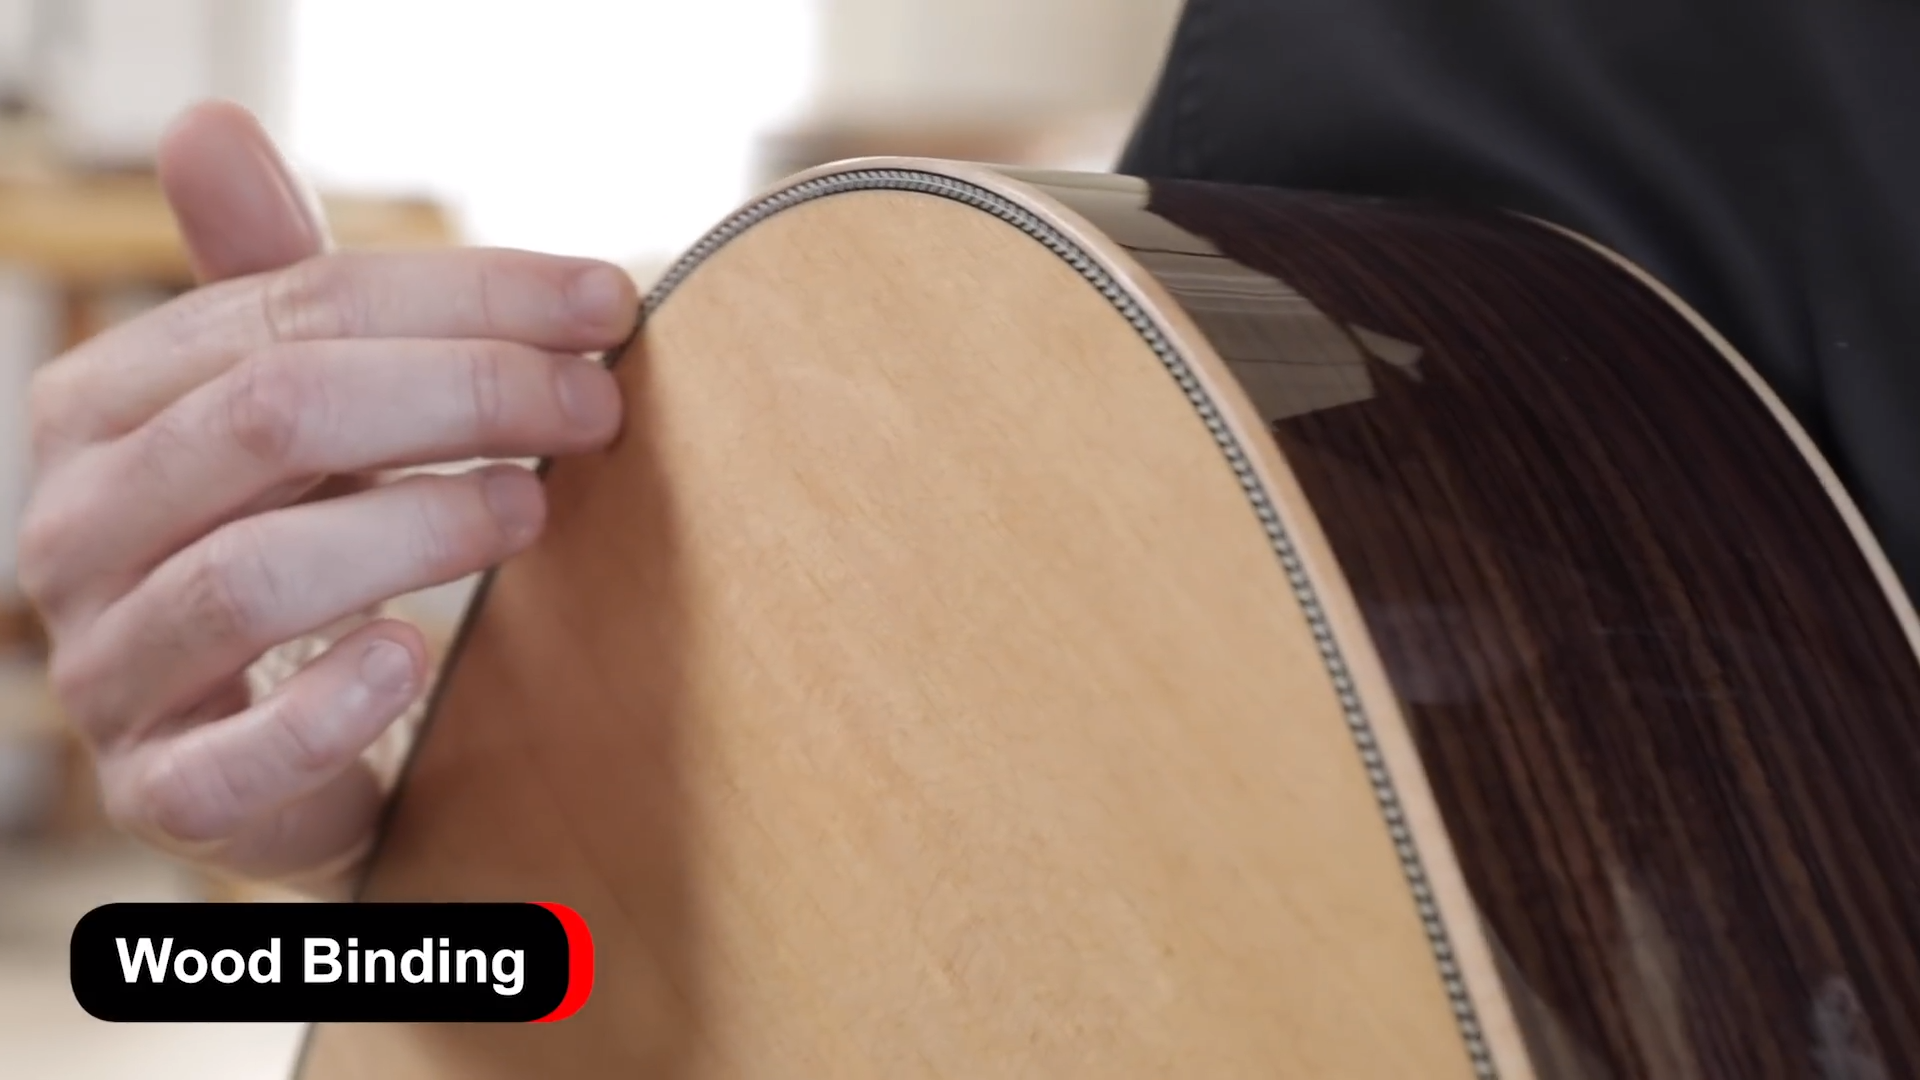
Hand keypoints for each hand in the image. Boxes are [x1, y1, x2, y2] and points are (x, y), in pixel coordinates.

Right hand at [18, 102, 636, 885]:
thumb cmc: (291, 538)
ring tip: (532, 508)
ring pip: (255, 574)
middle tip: (595, 408)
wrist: (262, 739)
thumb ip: (273, 286)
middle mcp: (79, 528)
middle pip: (275, 416)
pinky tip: (416, 661)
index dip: (466, 297)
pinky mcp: (166, 791)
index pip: (290, 309)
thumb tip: (207, 121)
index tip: (606, 305)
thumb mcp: (285, 407)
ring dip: (420, 528)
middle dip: (463, 393)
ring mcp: (113, 667)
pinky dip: (335, 704)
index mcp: (106, 408)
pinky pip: (231, 758)